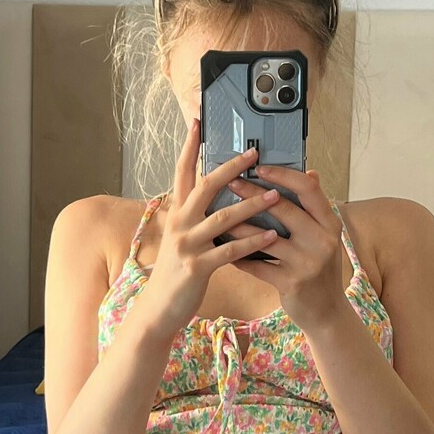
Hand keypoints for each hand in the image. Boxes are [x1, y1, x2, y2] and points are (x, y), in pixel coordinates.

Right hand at [134, 113, 283, 342]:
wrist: (158, 310)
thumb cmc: (176, 274)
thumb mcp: (182, 239)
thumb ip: (196, 218)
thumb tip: (218, 198)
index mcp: (176, 214)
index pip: (182, 173)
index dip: (190, 147)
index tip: (198, 123)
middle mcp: (178, 224)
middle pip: (205, 187)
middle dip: (231, 168)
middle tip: (254, 152)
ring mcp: (186, 245)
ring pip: (222, 218)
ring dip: (251, 205)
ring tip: (274, 195)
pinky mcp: (197, 267)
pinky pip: (229, 251)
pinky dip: (252, 242)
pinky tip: (272, 237)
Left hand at [225, 163, 347, 333]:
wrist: (327, 313)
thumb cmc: (320, 269)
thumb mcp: (325, 237)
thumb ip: (316, 208)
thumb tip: (311, 172)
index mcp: (330, 224)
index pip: (308, 189)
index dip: (283, 175)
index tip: (260, 167)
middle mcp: (322, 240)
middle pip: (284, 209)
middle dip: (253, 193)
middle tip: (231, 182)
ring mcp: (307, 262)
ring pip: (264, 237)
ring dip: (238, 224)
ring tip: (218, 214)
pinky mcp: (291, 282)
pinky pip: (257, 264)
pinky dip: (238, 255)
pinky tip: (222, 247)